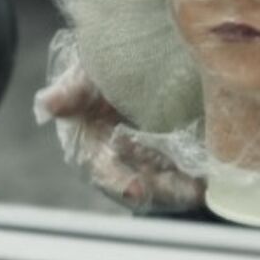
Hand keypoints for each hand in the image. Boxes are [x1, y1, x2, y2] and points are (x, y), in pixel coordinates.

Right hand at [35, 60, 204, 212]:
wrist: (122, 65)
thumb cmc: (95, 77)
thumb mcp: (81, 79)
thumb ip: (67, 93)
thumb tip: (46, 104)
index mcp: (93, 150)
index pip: (105, 173)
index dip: (119, 183)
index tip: (135, 190)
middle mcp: (121, 161)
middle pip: (143, 185)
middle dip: (165, 191)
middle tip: (189, 193)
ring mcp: (147, 160)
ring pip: (166, 182)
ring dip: (185, 187)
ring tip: (205, 187)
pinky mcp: (171, 154)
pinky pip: (185, 170)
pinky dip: (198, 173)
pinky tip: (214, 173)